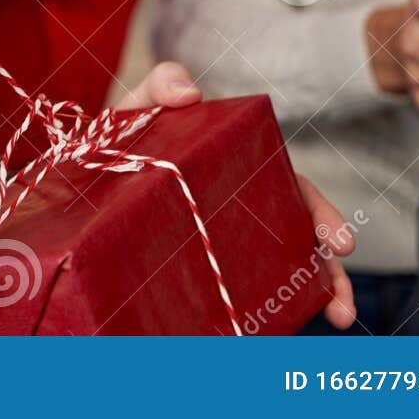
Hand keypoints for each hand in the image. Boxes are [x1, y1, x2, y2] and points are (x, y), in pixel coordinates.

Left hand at [115, 67, 356, 328]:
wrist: (77, 182)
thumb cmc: (120, 142)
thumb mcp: (138, 109)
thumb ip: (161, 86)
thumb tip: (191, 91)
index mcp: (239, 168)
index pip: (291, 189)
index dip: (320, 214)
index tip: (340, 243)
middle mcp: (242, 207)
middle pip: (299, 236)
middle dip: (331, 269)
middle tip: (342, 303)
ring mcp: (224, 241)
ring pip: (282, 269)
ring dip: (318, 296)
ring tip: (336, 320)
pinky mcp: (201, 270)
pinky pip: (242, 293)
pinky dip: (268, 313)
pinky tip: (276, 332)